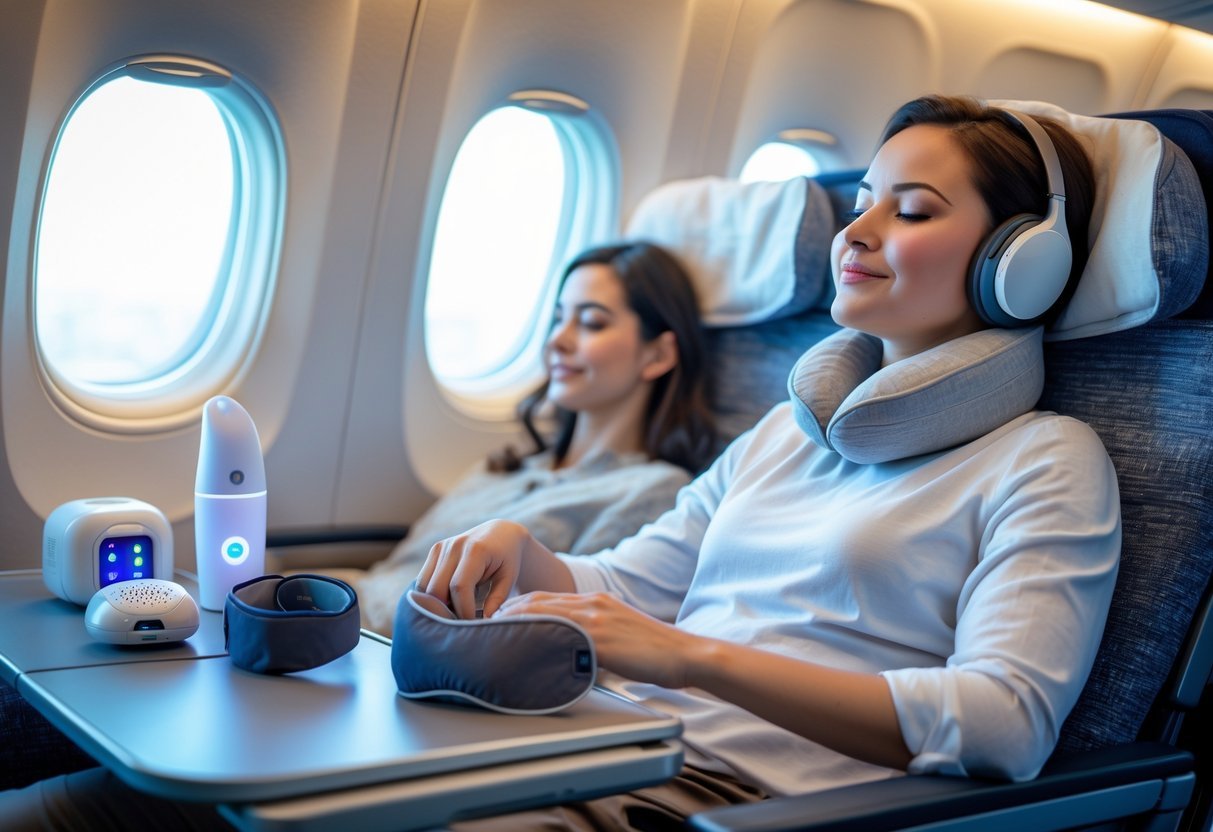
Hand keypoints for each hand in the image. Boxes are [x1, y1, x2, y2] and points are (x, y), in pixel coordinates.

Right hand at [417, 519, 532, 618]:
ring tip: (455, 609)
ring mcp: (441, 547)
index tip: (471, 624)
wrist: (500, 533)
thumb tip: (484, 621)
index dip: (463, 610)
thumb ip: (497, 599)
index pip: (459, 587)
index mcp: (475, 550)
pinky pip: (422, 580)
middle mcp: (454, 546)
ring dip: (436, 603)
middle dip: (447, 609)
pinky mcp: (434, 551)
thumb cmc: (507, 559)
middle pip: (437, 589)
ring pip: (425, 587)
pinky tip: (447, 600)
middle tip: (461, 621)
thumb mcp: (509, 578)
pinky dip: (430, 595)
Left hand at [495, 591, 694, 688]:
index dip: (518, 605)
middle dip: (507, 610)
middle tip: (481, 623)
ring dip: (514, 620)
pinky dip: (537, 633)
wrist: (685, 654)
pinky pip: (562, 631)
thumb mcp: (619, 636)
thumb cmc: (655, 653)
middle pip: (538, 601)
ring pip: (544, 612)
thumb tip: (568, 652)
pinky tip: (520, 642)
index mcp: (596, 602)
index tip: (496, 616)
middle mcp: (592, 604)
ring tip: (489, 631)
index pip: (546, 598)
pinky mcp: (601, 636)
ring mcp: (596, 618)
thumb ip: (593, 638)